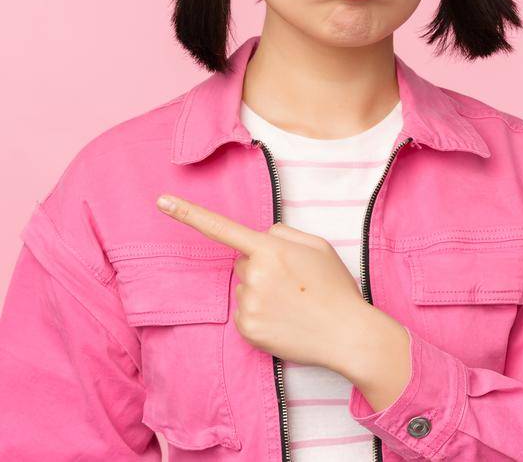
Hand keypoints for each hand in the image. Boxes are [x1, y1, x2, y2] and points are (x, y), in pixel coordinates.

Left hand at [155, 193, 379, 370]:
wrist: (347, 334)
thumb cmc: (335, 288)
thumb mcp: (320, 248)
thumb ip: (286, 234)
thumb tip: (262, 238)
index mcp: (271, 249)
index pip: (222, 228)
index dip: (188, 213)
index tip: (161, 201)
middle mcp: (254, 275)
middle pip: (243, 263)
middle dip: (263, 268)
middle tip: (295, 283)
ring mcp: (248, 304)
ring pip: (244, 289)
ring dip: (263, 293)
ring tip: (294, 304)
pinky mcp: (246, 329)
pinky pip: (244, 314)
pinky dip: (261, 316)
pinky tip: (285, 320)